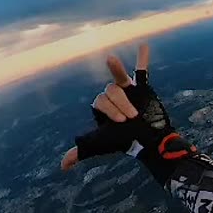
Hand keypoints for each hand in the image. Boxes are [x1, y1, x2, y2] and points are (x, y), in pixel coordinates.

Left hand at [60, 43, 191, 173]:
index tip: (123, 122)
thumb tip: (62, 166)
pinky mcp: (143, 88)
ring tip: (116, 72)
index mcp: (102, 106)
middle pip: (111, 91)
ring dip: (118, 76)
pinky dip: (143, 59)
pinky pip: (142, 71)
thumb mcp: (100, 145)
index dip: (111, 109)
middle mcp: (113, 96)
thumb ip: (81, 150)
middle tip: (131, 118)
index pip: (101, 100)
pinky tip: (144, 46)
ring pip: (120, 79)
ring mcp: (128, 90)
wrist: (150, 142)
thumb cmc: (124, 142)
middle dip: (121, 104)